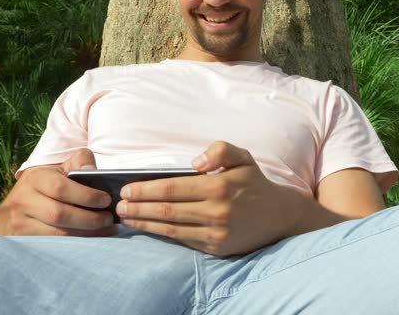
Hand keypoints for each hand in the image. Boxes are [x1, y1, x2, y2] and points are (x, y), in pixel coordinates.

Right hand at [0, 149, 116, 236]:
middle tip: (108, 219)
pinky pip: (52, 246)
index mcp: (35, 177)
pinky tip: (91, 240)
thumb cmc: (43, 188)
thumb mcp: (57, 169)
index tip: (106, 200)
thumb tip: (91, 169)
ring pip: (56, 234)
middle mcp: (23, 199)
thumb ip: (78, 162)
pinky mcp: (22, 241)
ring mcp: (20, 223)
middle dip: (89, 219)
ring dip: (86, 234)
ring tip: (105, 230)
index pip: (60, 187)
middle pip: (59, 214)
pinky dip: (75, 245)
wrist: (9, 214)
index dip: (86, 195)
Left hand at [117, 141, 301, 255]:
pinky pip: (183, 240)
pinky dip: (162, 234)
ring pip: (170, 229)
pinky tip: (148, 228)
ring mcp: (216, 233)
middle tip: (118, 205)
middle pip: (166, 210)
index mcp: (219, 186)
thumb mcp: (242, 157)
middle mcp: (216, 212)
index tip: (127, 189)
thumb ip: (220, 150)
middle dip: (138, 207)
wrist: (279, 216)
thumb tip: (195, 163)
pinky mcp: (216, 248)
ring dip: (144, 223)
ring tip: (126, 217)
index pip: (172, 189)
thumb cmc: (254, 183)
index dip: (146, 190)